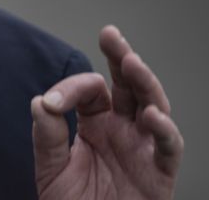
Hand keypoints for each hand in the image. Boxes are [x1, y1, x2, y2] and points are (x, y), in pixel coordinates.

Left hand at [31, 25, 182, 198]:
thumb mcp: (51, 169)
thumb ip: (47, 137)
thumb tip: (40, 101)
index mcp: (97, 124)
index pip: (90, 91)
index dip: (71, 90)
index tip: (52, 103)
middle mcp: (124, 130)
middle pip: (128, 85)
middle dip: (121, 57)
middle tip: (111, 35)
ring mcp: (144, 148)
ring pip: (154, 106)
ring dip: (144, 83)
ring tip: (132, 63)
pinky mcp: (160, 173)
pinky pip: (169, 147)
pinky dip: (164, 130)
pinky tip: (151, 115)